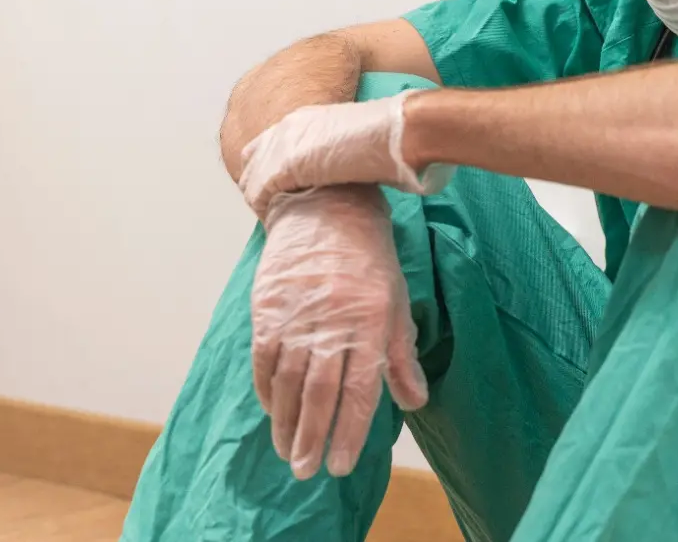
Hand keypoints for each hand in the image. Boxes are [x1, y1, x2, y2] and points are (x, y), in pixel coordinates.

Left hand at [239, 91, 453, 218]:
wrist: (393, 134)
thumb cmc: (388, 136)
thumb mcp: (356, 137)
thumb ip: (342, 151)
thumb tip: (351, 170)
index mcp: (305, 118)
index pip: (271, 143)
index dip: (273, 168)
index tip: (282, 189)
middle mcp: (287, 128)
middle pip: (254, 159)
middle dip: (261, 184)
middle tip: (274, 208)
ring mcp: (282, 146)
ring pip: (251, 178)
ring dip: (261, 200)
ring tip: (275, 219)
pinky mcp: (283, 166)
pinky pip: (258, 193)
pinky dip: (264, 210)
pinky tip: (274, 222)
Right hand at [251, 185, 428, 479]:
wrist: (327, 207)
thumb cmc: (370, 258)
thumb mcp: (397, 301)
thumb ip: (401, 355)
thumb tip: (414, 401)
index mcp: (371, 323)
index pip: (359, 390)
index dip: (349, 432)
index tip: (342, 465)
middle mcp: (332, 323)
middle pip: (319, 394)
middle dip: (312, 438)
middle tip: (307, 471)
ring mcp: (297, 316)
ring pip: (286, 383)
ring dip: (286, 423)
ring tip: (288, 452)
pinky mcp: (268, 308)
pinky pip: (263, 360)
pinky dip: (266, 390)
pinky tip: (272, 412)